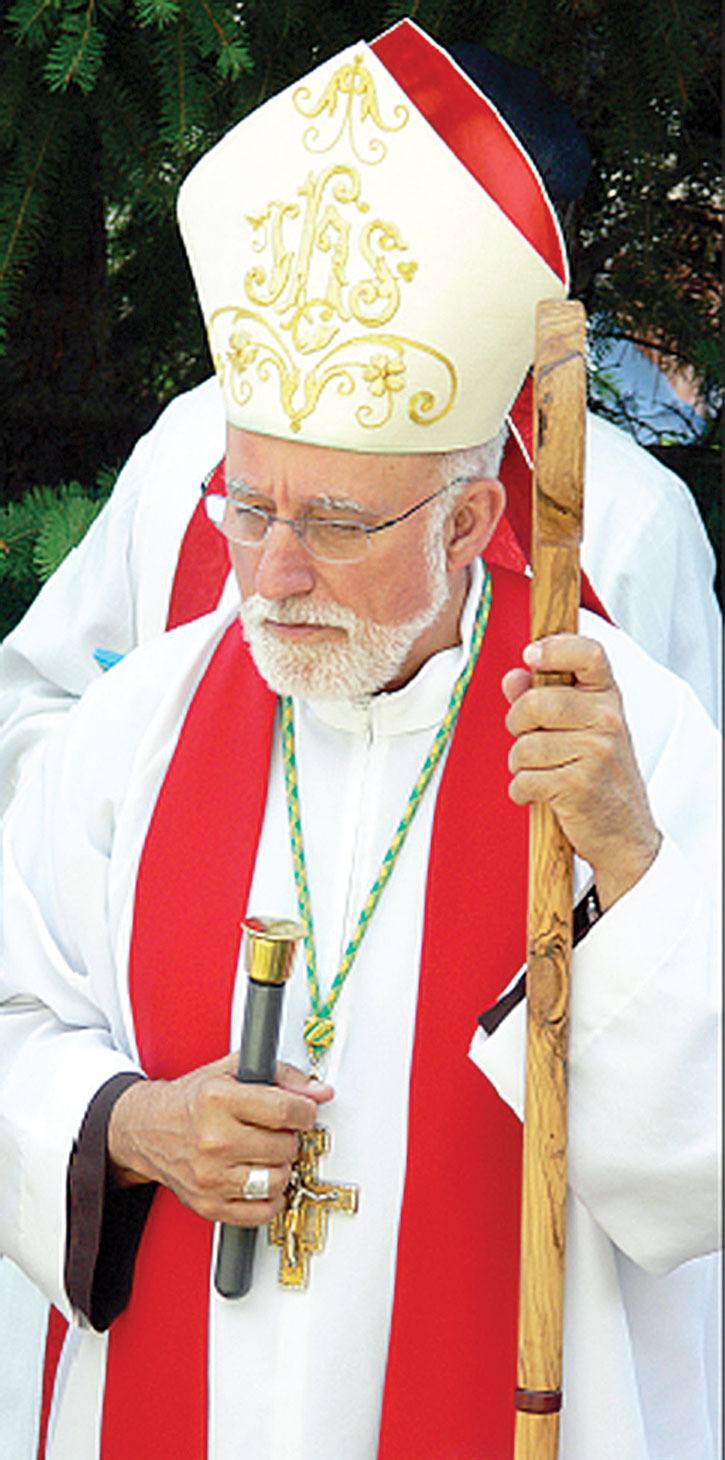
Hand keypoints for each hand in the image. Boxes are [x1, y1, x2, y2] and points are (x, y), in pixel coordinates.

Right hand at [107, 1056, 332, 1227]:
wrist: (147, 1129)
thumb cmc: (191, 1100)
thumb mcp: (232, 1071)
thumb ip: (281, 1076)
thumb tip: (320, 1092)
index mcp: (217, 1100)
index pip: (284, 1111)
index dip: (305, 1112)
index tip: (304, 1112)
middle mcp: (213, 1139)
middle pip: (284, 1147)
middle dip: (290, 1138)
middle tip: (277, 1131)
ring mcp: (210, 1176)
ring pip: (277, 1180)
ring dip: (281, 1167)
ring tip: (267, 1154)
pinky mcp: (209, 1205)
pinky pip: (261, 1212)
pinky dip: (270, 1198)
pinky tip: (260, 1179)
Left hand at [502, 633, 661, 910]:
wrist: (624, 833)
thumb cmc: (598, 775)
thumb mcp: (580, 730)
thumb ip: (543, 698)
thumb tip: (512, 677)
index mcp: (608, 698)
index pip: (589, 653)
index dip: (555, 647)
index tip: (531, 656)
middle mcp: (607, 720)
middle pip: (536, 702)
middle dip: (517, 723)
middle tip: (526, 738)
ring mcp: (596, 752)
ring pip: (524, 746)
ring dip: (519, 764)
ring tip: (540, 773)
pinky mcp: (579, 785)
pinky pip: (524, 779)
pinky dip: (522, 791)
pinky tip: (540, 794)